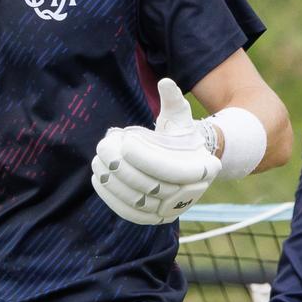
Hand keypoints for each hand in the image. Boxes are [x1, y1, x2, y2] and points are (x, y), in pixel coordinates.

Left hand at [91, 78, 220, 223]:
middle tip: (102, 147)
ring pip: (139, 202)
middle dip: (122, 167)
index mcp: (204, 169)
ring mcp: (173, 210)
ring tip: (98, 161)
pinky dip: (112, 199)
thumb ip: (174, 100)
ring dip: (113, 183)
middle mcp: (192, 195)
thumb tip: (165, 82)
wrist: (185, 163)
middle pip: (152, 186)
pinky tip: (98, 180)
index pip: (172, 169)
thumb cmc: (180, 135)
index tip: (124, 139)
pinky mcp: (155, 218)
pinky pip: (131, 213)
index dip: (146, 156)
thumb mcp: (180, 116)